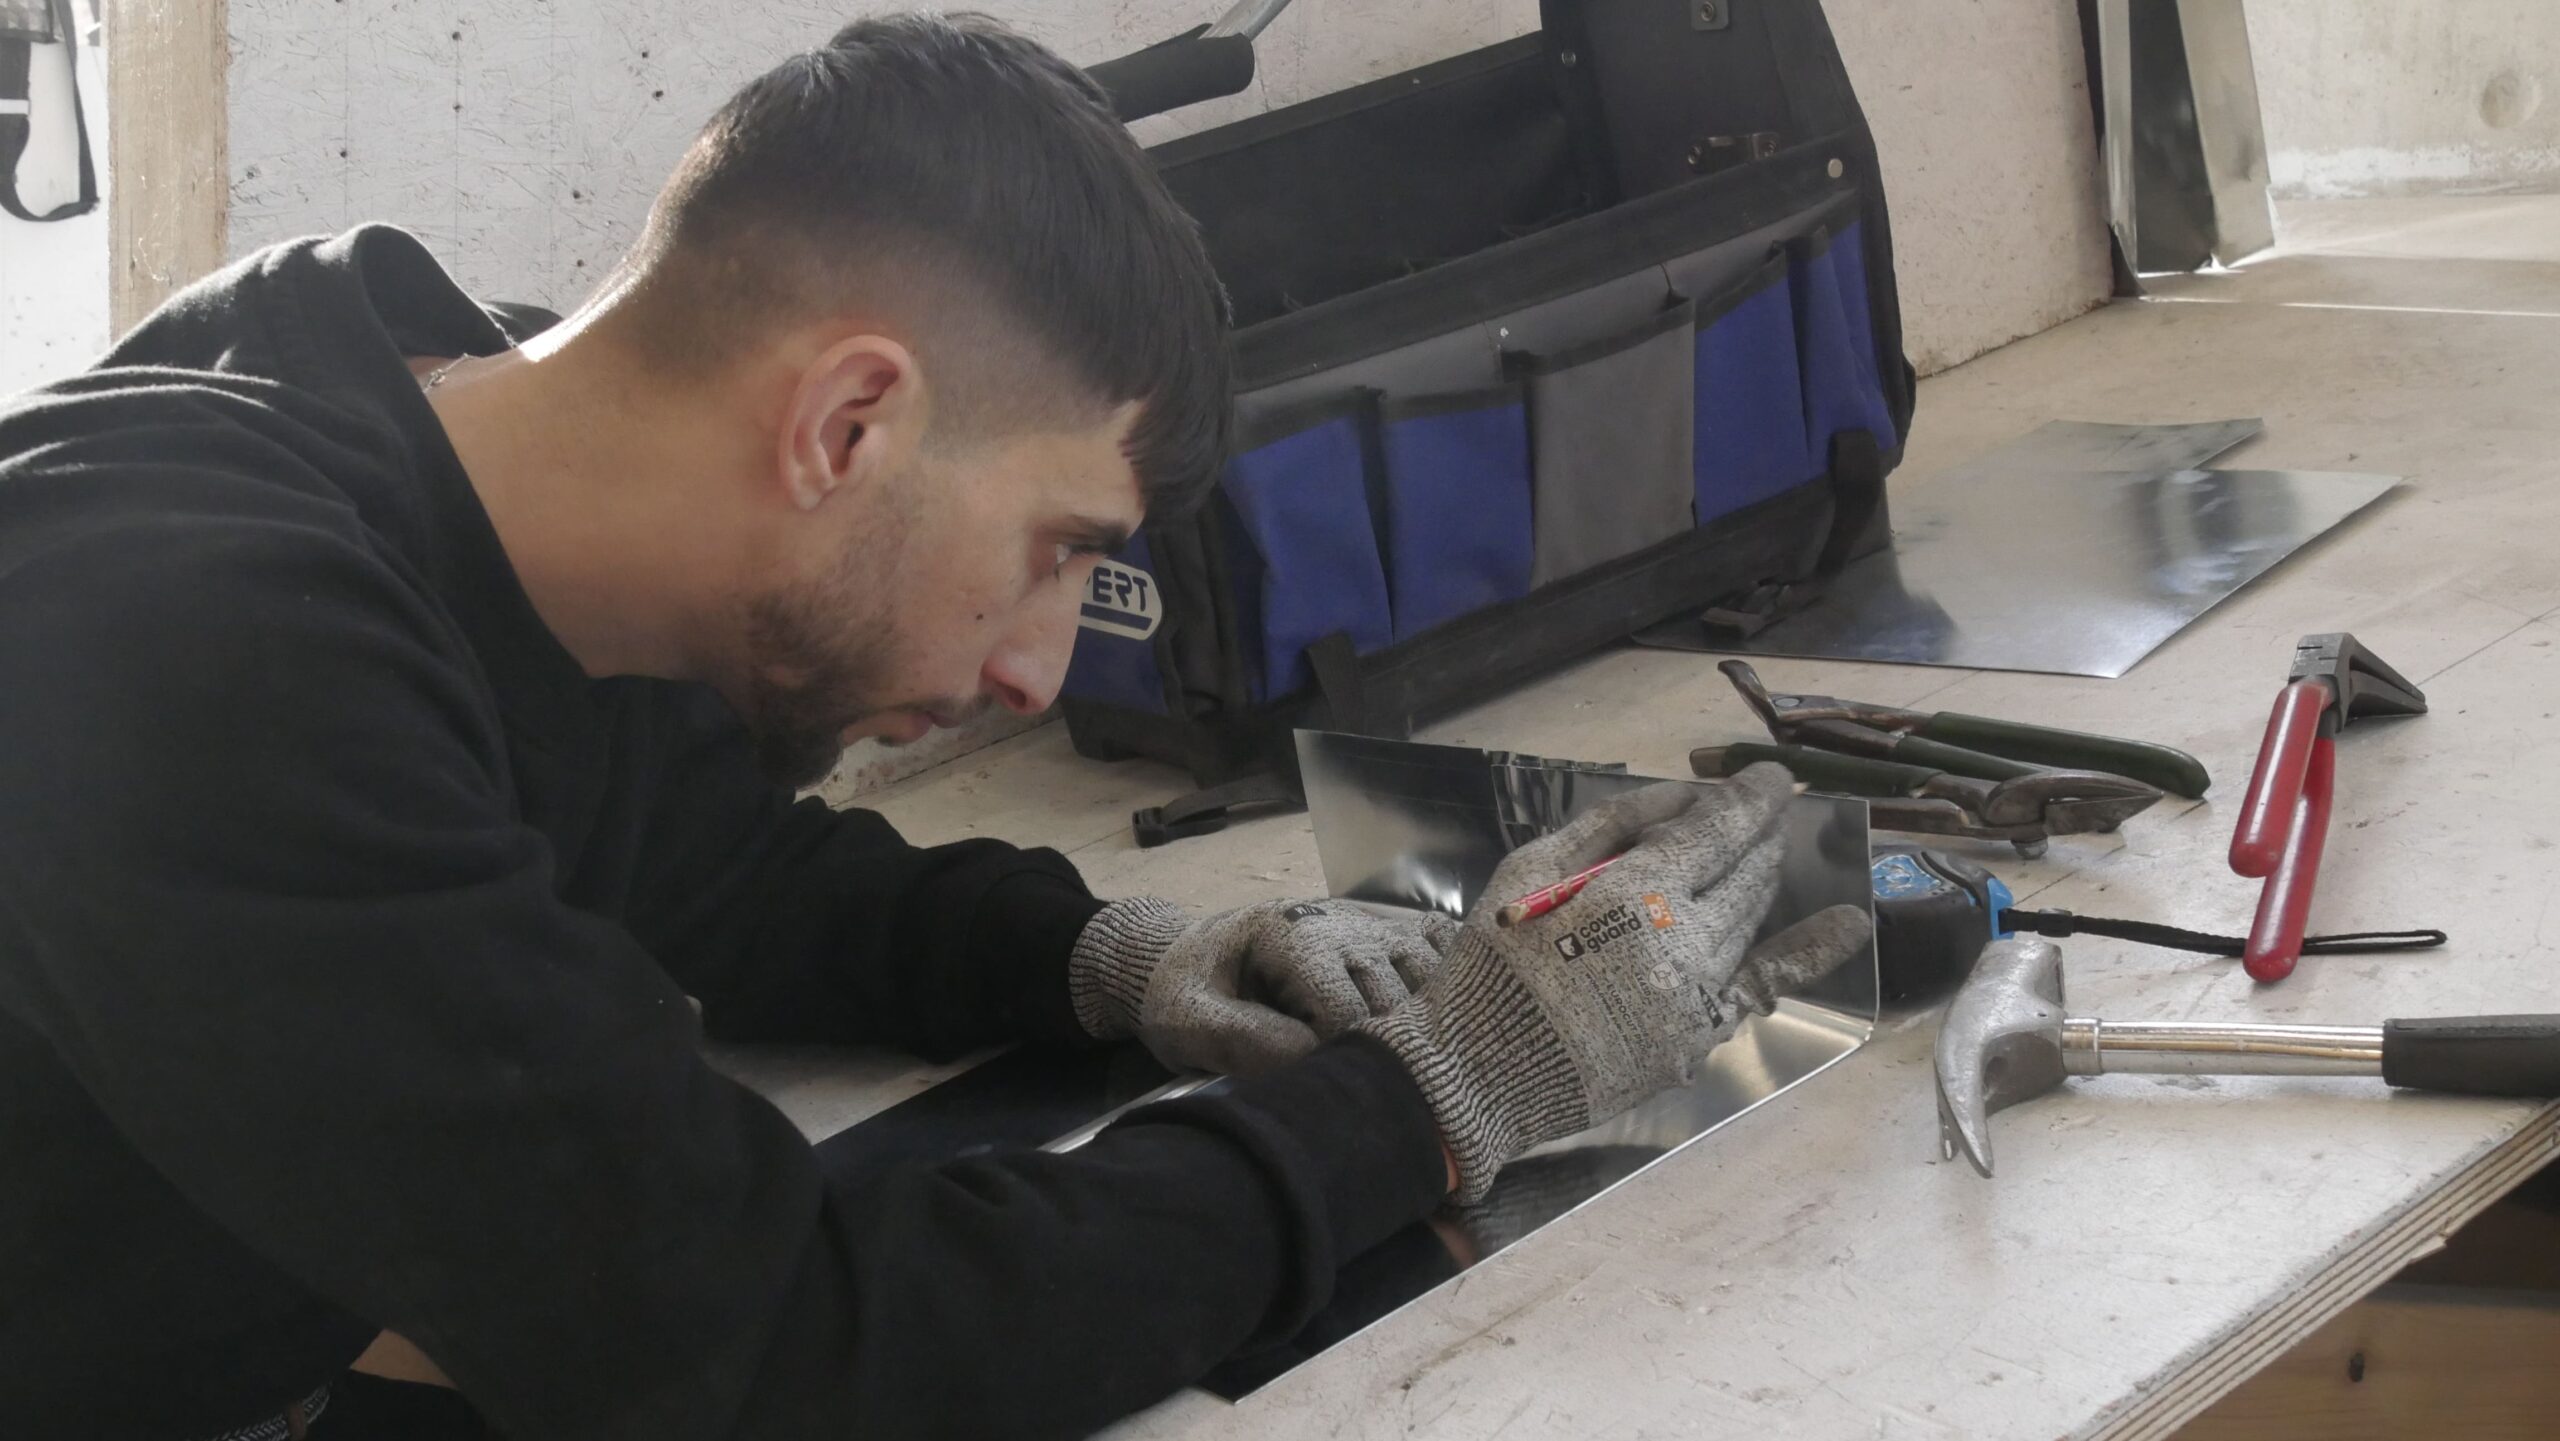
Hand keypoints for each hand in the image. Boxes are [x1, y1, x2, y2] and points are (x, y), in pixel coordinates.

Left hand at [1069, 896, 1456, 1073]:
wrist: (1182, 955)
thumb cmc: (1184, 991)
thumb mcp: (1189, 1019)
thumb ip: (1243, 1039)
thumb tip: (1315, 1060)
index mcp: (1294, 938)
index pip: (1348, 1012)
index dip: (1343, 1065)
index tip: (1328, 1095)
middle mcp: (1343, 924)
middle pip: (1395, 1003)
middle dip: (1385, 1057)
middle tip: (1365, 1097)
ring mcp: (1369, 925)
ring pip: (1429, 979)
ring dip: (1423, 1028)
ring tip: (1399, 1072)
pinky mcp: (1382, 932)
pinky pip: (1439, 945)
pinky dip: (1449, 980)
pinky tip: (1438, 1022)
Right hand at [1358, 765, 1871, 1201]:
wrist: (1481, 1071)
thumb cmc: (1494, 962)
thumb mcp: (1532, 868)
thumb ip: (1613, 824)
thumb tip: (1682, 794)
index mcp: (1635, 892)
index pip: (1720, 828)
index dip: (1753, 797)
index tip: (1772, 778)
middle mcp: (1683, 942)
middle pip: (1747, 868)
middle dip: (1760, 832)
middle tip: (1764, 811)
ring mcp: (1698, 995)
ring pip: (1753, 917)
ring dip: (1763, 875)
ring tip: (1762, 850)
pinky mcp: (1698, 1037)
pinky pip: (1766, 984)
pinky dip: (1809, 951)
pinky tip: (1848, 923)